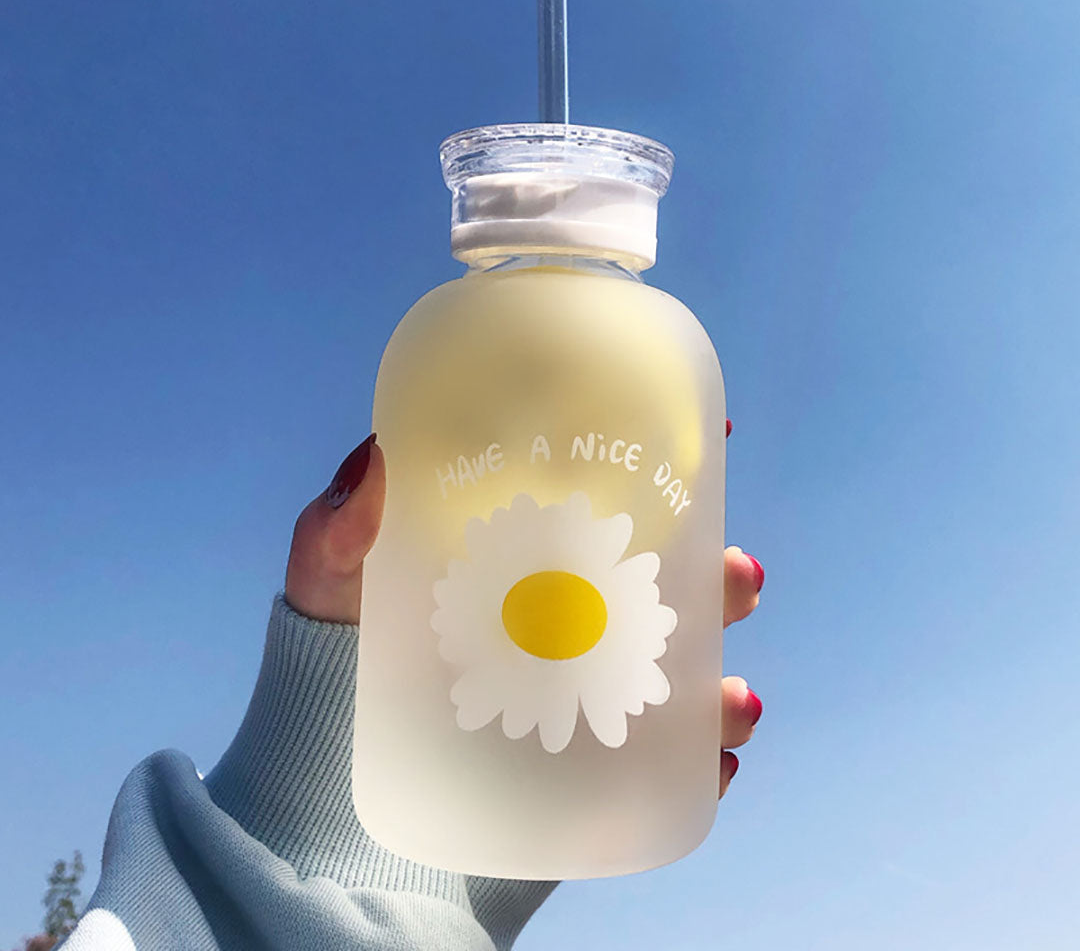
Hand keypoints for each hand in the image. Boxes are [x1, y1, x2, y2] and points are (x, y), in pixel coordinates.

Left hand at [285, 431, 763, 797]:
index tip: (718, 435)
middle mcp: (565, 619)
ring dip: (725, 681)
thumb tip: (378, 455)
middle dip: (720, 577)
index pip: (606, 502)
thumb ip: (342, 526)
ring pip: (681, 675)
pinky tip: (715, 766)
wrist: (332, 801)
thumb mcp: (329, 582)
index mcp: (525, 557)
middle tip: (734, 576)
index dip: (669, 467)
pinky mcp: (586, 771)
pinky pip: (666, 766)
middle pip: (666, 588)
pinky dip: (704, 765)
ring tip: (729, 700)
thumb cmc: (329, 668)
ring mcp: (580, 695)